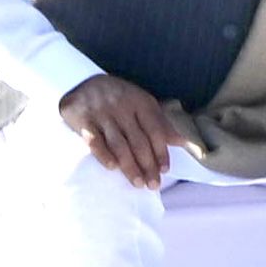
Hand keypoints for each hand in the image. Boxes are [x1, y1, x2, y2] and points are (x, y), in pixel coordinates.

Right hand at [62, 73, 174, 188]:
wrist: (82, 82)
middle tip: (153, 184)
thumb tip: (182, 141)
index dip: (161, 151)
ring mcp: (103, 113)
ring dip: (129, 166)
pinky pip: (94, 140)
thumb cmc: (119, 97)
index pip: (155, 130)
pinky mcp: (83, 120)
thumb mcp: (142, 103)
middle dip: (148, 165)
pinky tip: (112, 168)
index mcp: (141, 103)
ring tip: (137, 182)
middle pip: (139, 141)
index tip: (164, 170)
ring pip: (119, 144)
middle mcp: (123, 107)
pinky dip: (104, 154)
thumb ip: (160, 122)